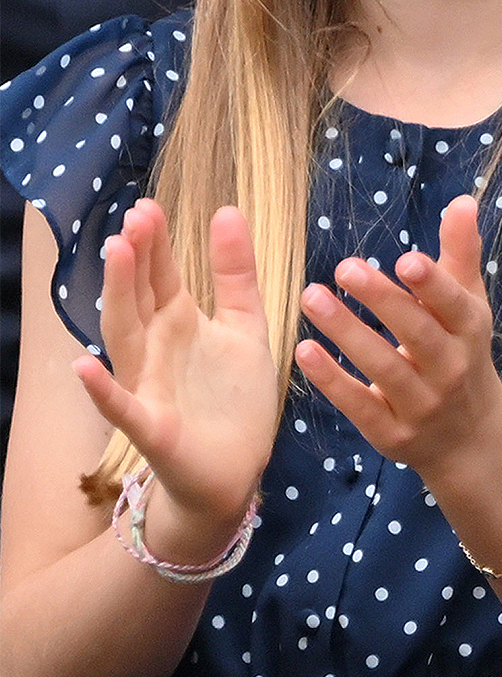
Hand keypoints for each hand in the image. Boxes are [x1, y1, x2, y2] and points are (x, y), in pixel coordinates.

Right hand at [72, 199, 278, 559]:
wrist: (236, 471)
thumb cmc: (233, 398)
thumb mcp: (245, 328)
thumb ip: (236, 275)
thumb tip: (228, 210)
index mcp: (179, 324)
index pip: (162, 276)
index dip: (156, 243)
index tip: (150, 205)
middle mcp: (156, 349)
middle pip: (140, 297)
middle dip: (136, 259)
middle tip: (137, 218)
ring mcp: (148, 386)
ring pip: (125, 337)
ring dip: (119, 297)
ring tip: (117, 256)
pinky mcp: (152, 428)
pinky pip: (122, 407)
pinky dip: (101, 390)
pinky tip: (82, 367)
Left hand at [295, 195, 501, 478]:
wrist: (470, 437)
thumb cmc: (461, 353)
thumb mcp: (467, 306)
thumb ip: (460, 255)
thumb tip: (463, 201)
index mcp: (470, 332)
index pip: (454, 305)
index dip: (432, 285)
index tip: (405, 260)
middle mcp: (451, 369)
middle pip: (417, 334)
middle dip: (383, 302)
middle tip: (344, 267)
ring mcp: (423, 405)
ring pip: (385, 368)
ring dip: (347, 333)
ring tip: (311, 297)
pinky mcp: (393, 434)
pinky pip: (361, 406)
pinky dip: (333, 381)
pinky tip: (304, 351)